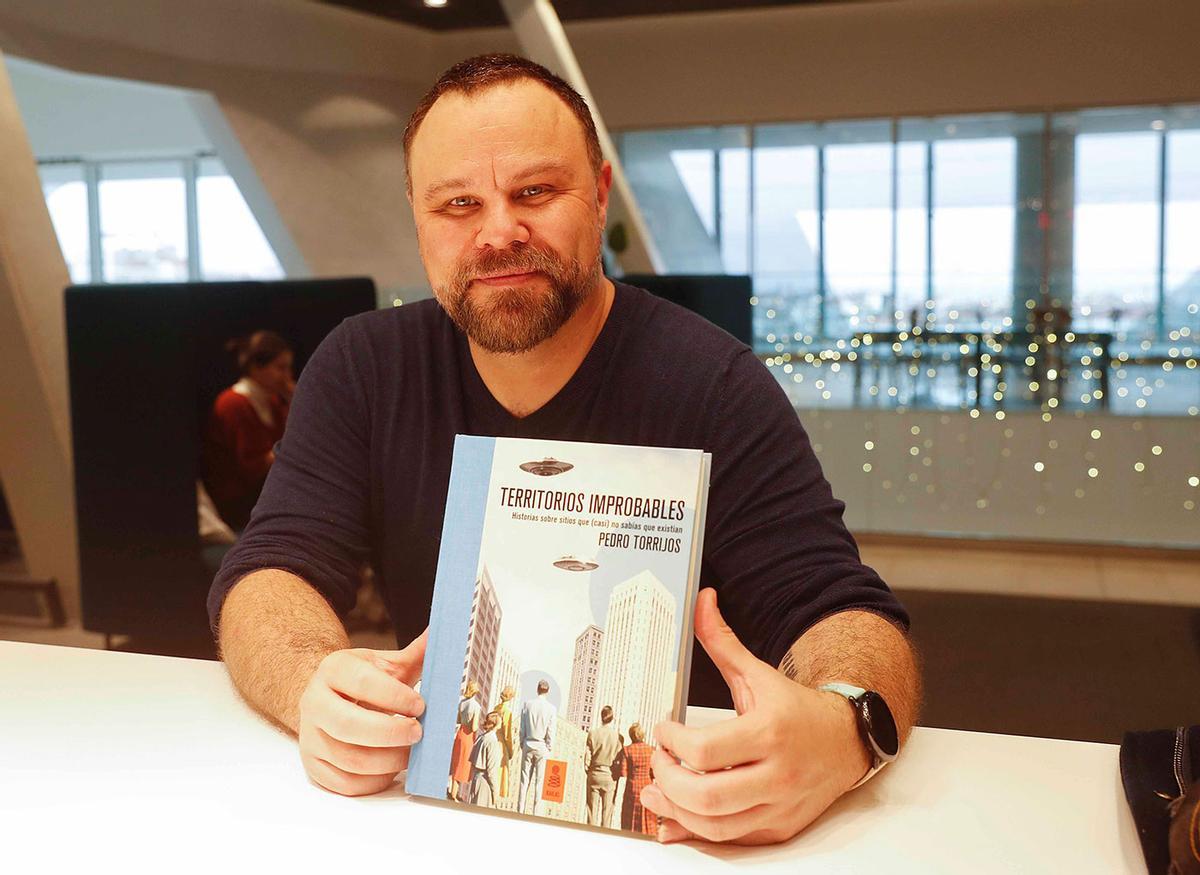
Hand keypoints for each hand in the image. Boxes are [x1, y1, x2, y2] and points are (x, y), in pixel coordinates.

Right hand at [297, 629, 426, 795]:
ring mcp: (311, 736)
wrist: (326, 699)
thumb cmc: (363, 681)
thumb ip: (417, 653)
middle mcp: (315, 702)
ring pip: (349, 759)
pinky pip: (345, 783)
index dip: (394, 696)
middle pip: (349, 725)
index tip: (421, 705)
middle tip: (419, 733)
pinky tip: (392, 769)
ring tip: (411, 753)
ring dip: (388, 761)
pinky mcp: (314, 765)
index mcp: (333, 670)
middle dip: (390, 733)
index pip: (361, 682)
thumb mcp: (385, 663)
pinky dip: (374, 781)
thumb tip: (444, 633)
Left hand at [641, 589, 868, 844]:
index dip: (673, 742)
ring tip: (655, 791)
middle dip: (669, 781)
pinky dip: (694, 834)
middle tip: (656, 762)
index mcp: (770, 731)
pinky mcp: (778, 828)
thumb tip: (700, 600)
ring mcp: (779, 805)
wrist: (846, 740)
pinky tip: (672, 820)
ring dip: (675, 811)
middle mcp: (777, 773)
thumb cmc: (795, 708)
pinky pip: (730, 841)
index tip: (662, 728)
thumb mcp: (758, 673)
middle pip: (708, 795)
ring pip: (716, 826)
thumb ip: (723, 641)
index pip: (707, 749)